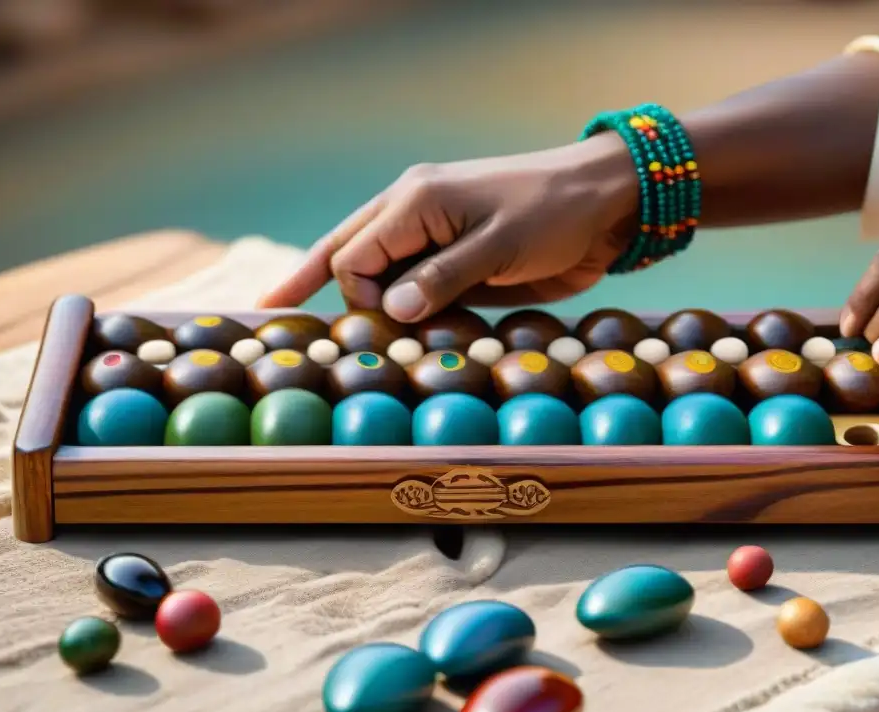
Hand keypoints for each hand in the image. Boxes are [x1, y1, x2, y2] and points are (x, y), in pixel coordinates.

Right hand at [256, 134, 639, 321]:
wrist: (605, 203)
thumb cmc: (554, 211)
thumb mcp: (500, 244)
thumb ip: (443, 276)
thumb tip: (390, 311)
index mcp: (414, 201)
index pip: (354, 256)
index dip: (355, 297)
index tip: (377, 330)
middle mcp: (413, 217)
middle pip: (348, 256)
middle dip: (313, 285)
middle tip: (274, 314)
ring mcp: (435, 241)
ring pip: (380, 277)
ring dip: (369, 308)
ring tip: (344, 343)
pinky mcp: (459, 264)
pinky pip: (418, 292)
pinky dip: (407, 315)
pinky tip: (398, 338)